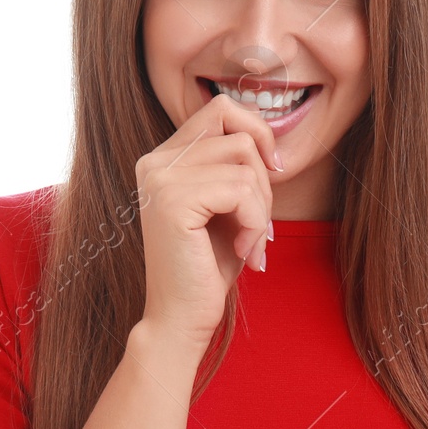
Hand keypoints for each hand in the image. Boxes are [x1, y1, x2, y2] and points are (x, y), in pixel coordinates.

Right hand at [133, 91, 282, 347]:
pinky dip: (255, 223)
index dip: (257, 135)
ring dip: (262, 208)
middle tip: (260, 225)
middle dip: (264, 179)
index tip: (272, 175)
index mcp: (163, 158)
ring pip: (245, 162)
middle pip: (237, 133)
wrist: (181, 319)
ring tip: (250, 242)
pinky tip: (243, 252)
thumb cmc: (208, 267)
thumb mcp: (227, 207)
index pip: (221, 110)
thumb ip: (236, 167)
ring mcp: (160, 178)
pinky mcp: (172, 201)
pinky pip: (241, 190)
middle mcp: (155, 161)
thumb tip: (267, 138)